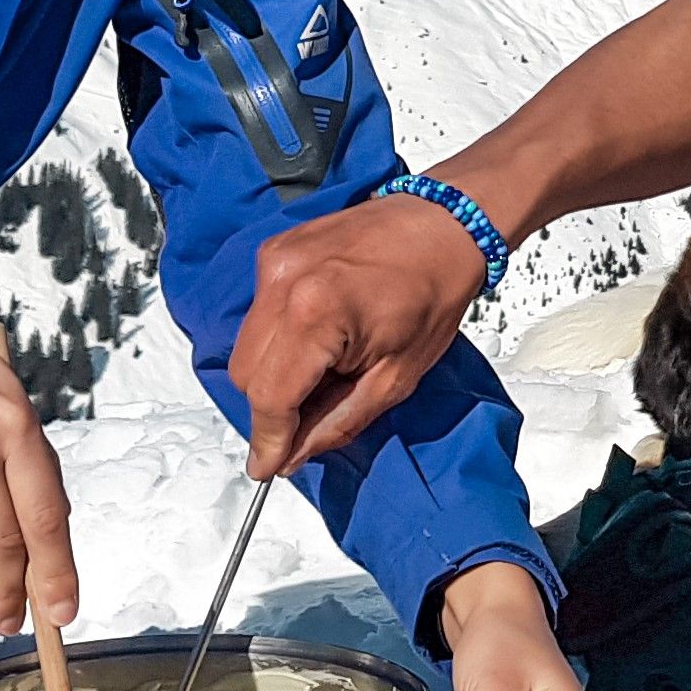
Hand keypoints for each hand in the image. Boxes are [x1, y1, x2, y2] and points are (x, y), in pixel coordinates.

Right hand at [230, 193, 491, 479]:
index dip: (268, 440)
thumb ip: (337, 422)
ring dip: (276, 372)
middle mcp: (283, 282)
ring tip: (327, 368)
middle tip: (313, 416)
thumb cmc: (435, 288)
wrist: (444, 224)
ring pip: (247, 346)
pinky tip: (321, 337)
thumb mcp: (396, 377)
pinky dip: (280, 338)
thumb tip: (293, 454)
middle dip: (273, 408)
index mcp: (314, 313)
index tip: (267, 466)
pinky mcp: (275, 252)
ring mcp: (274, 262)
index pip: (269, 397)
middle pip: (246, 375)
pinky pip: (258, 314)